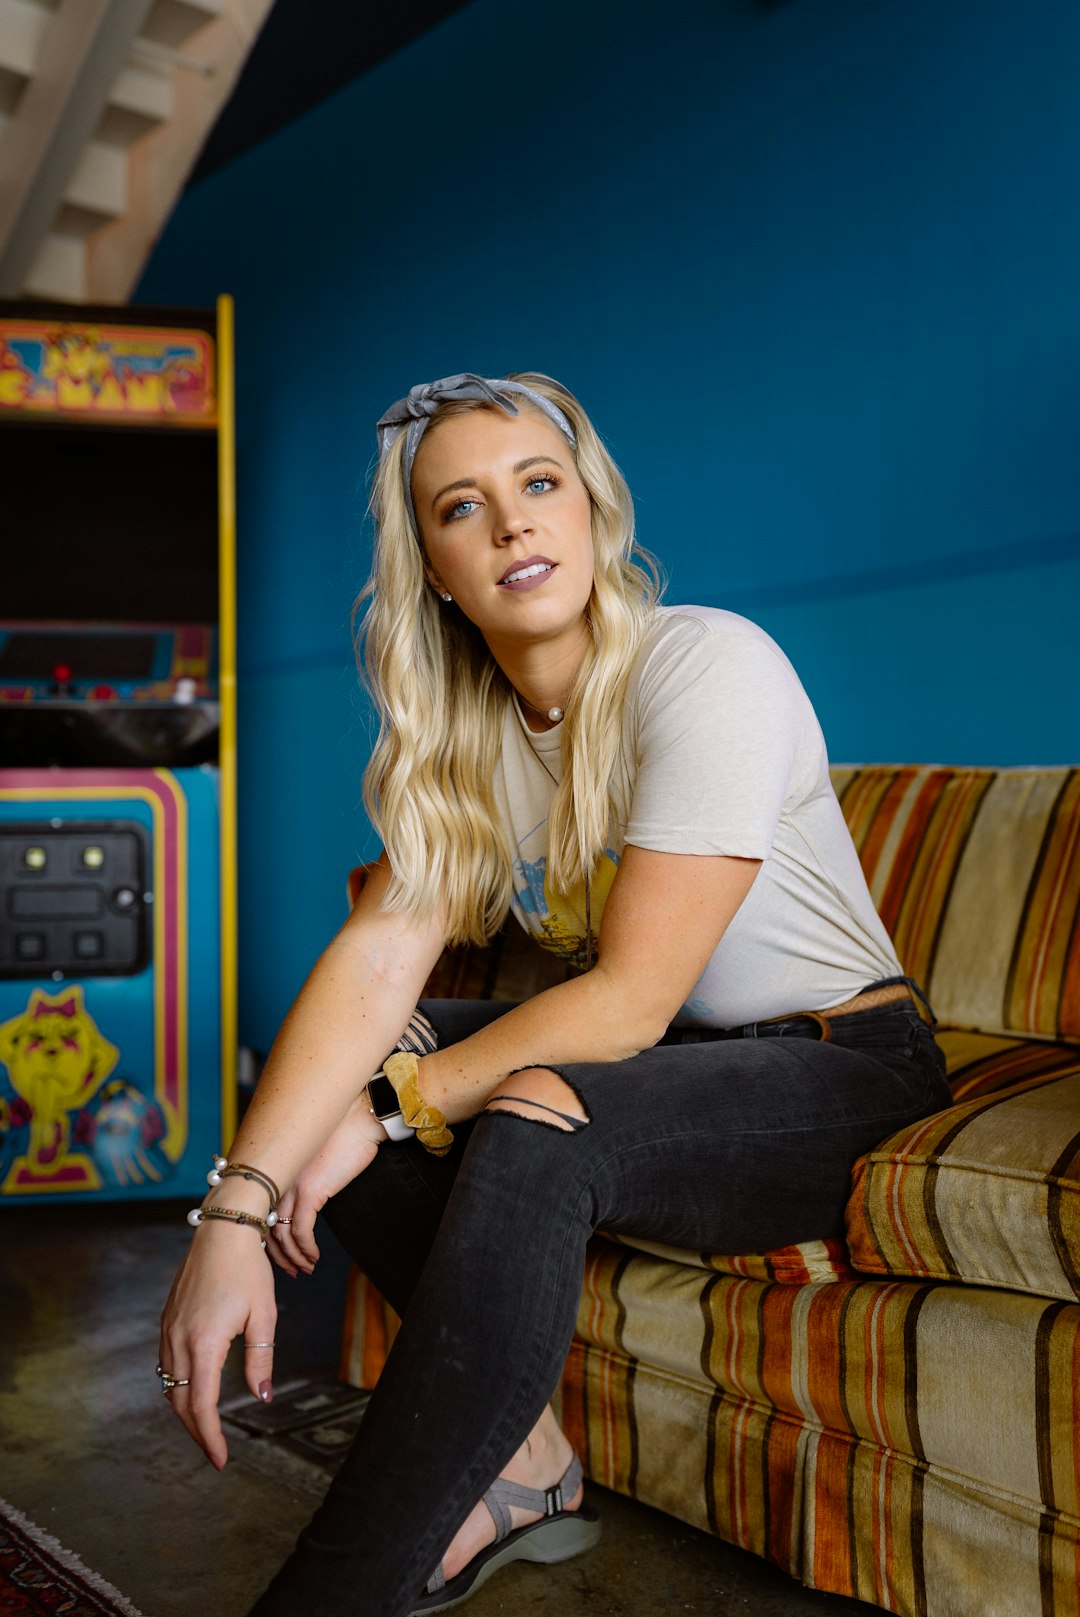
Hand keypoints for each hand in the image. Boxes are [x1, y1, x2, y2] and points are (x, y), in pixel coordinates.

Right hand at [159, 1220, 276, 1468]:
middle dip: (196, 1432)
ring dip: (185, 1410)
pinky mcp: (167, 1320)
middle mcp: (179, 1340)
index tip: (221, 1461)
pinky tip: (193, 1390)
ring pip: (169, 1385)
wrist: (222, 1230)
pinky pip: (166, 1364)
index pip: (202, 1406)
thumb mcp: (263, 1315)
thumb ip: (260, 1360)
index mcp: (204, 1343)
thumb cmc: (248, 1270)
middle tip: (214, 1452)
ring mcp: (168, 1329)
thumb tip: (261, 1397)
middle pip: (180, 1402)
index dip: (210, 1438)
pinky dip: (177, 1386)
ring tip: (206, 1427)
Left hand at [270, 1095, 383, 1276]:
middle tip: (290, 1270)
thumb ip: (298, 1178)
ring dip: (294, 1257)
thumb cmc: (341, 1136)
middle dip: (277, 1256)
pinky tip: (314, 1257)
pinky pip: (301, 1231)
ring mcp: (291, 1185)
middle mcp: (276, 1177)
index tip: (279, 1255)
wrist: (360, 1120)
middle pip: (265, 1227)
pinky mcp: (310, 1191)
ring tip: (305, 1268)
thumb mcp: (311, 1159)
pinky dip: (306, 1250)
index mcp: (274, 1169)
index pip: (260, 1213)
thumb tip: (298, 1202)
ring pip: (282, 1235)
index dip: (266, 1239)